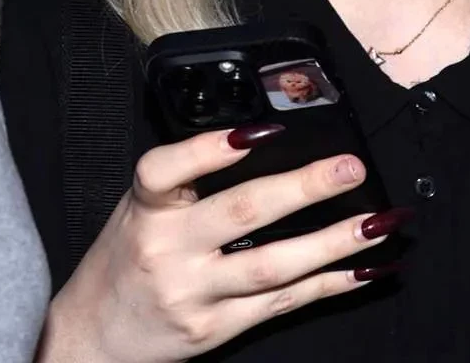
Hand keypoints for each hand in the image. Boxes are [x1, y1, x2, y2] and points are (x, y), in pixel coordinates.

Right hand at [39, 129, 401, 362]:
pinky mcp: (215, 329)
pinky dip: (327, 284)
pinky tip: (363, 269)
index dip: (210, 149)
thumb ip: (187, 185)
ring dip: (332, 242)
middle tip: (350, 168)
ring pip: (273, 266)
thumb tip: (262, 145)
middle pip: (241, 214)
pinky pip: (281, 304)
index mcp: (145, 209)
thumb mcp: (139, 210)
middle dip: (303, 189)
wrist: (91, 338)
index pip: (166, 170)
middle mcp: (167, 250)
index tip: (258, 132)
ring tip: (378, 223)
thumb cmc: (124, 261)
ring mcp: (193, 293)